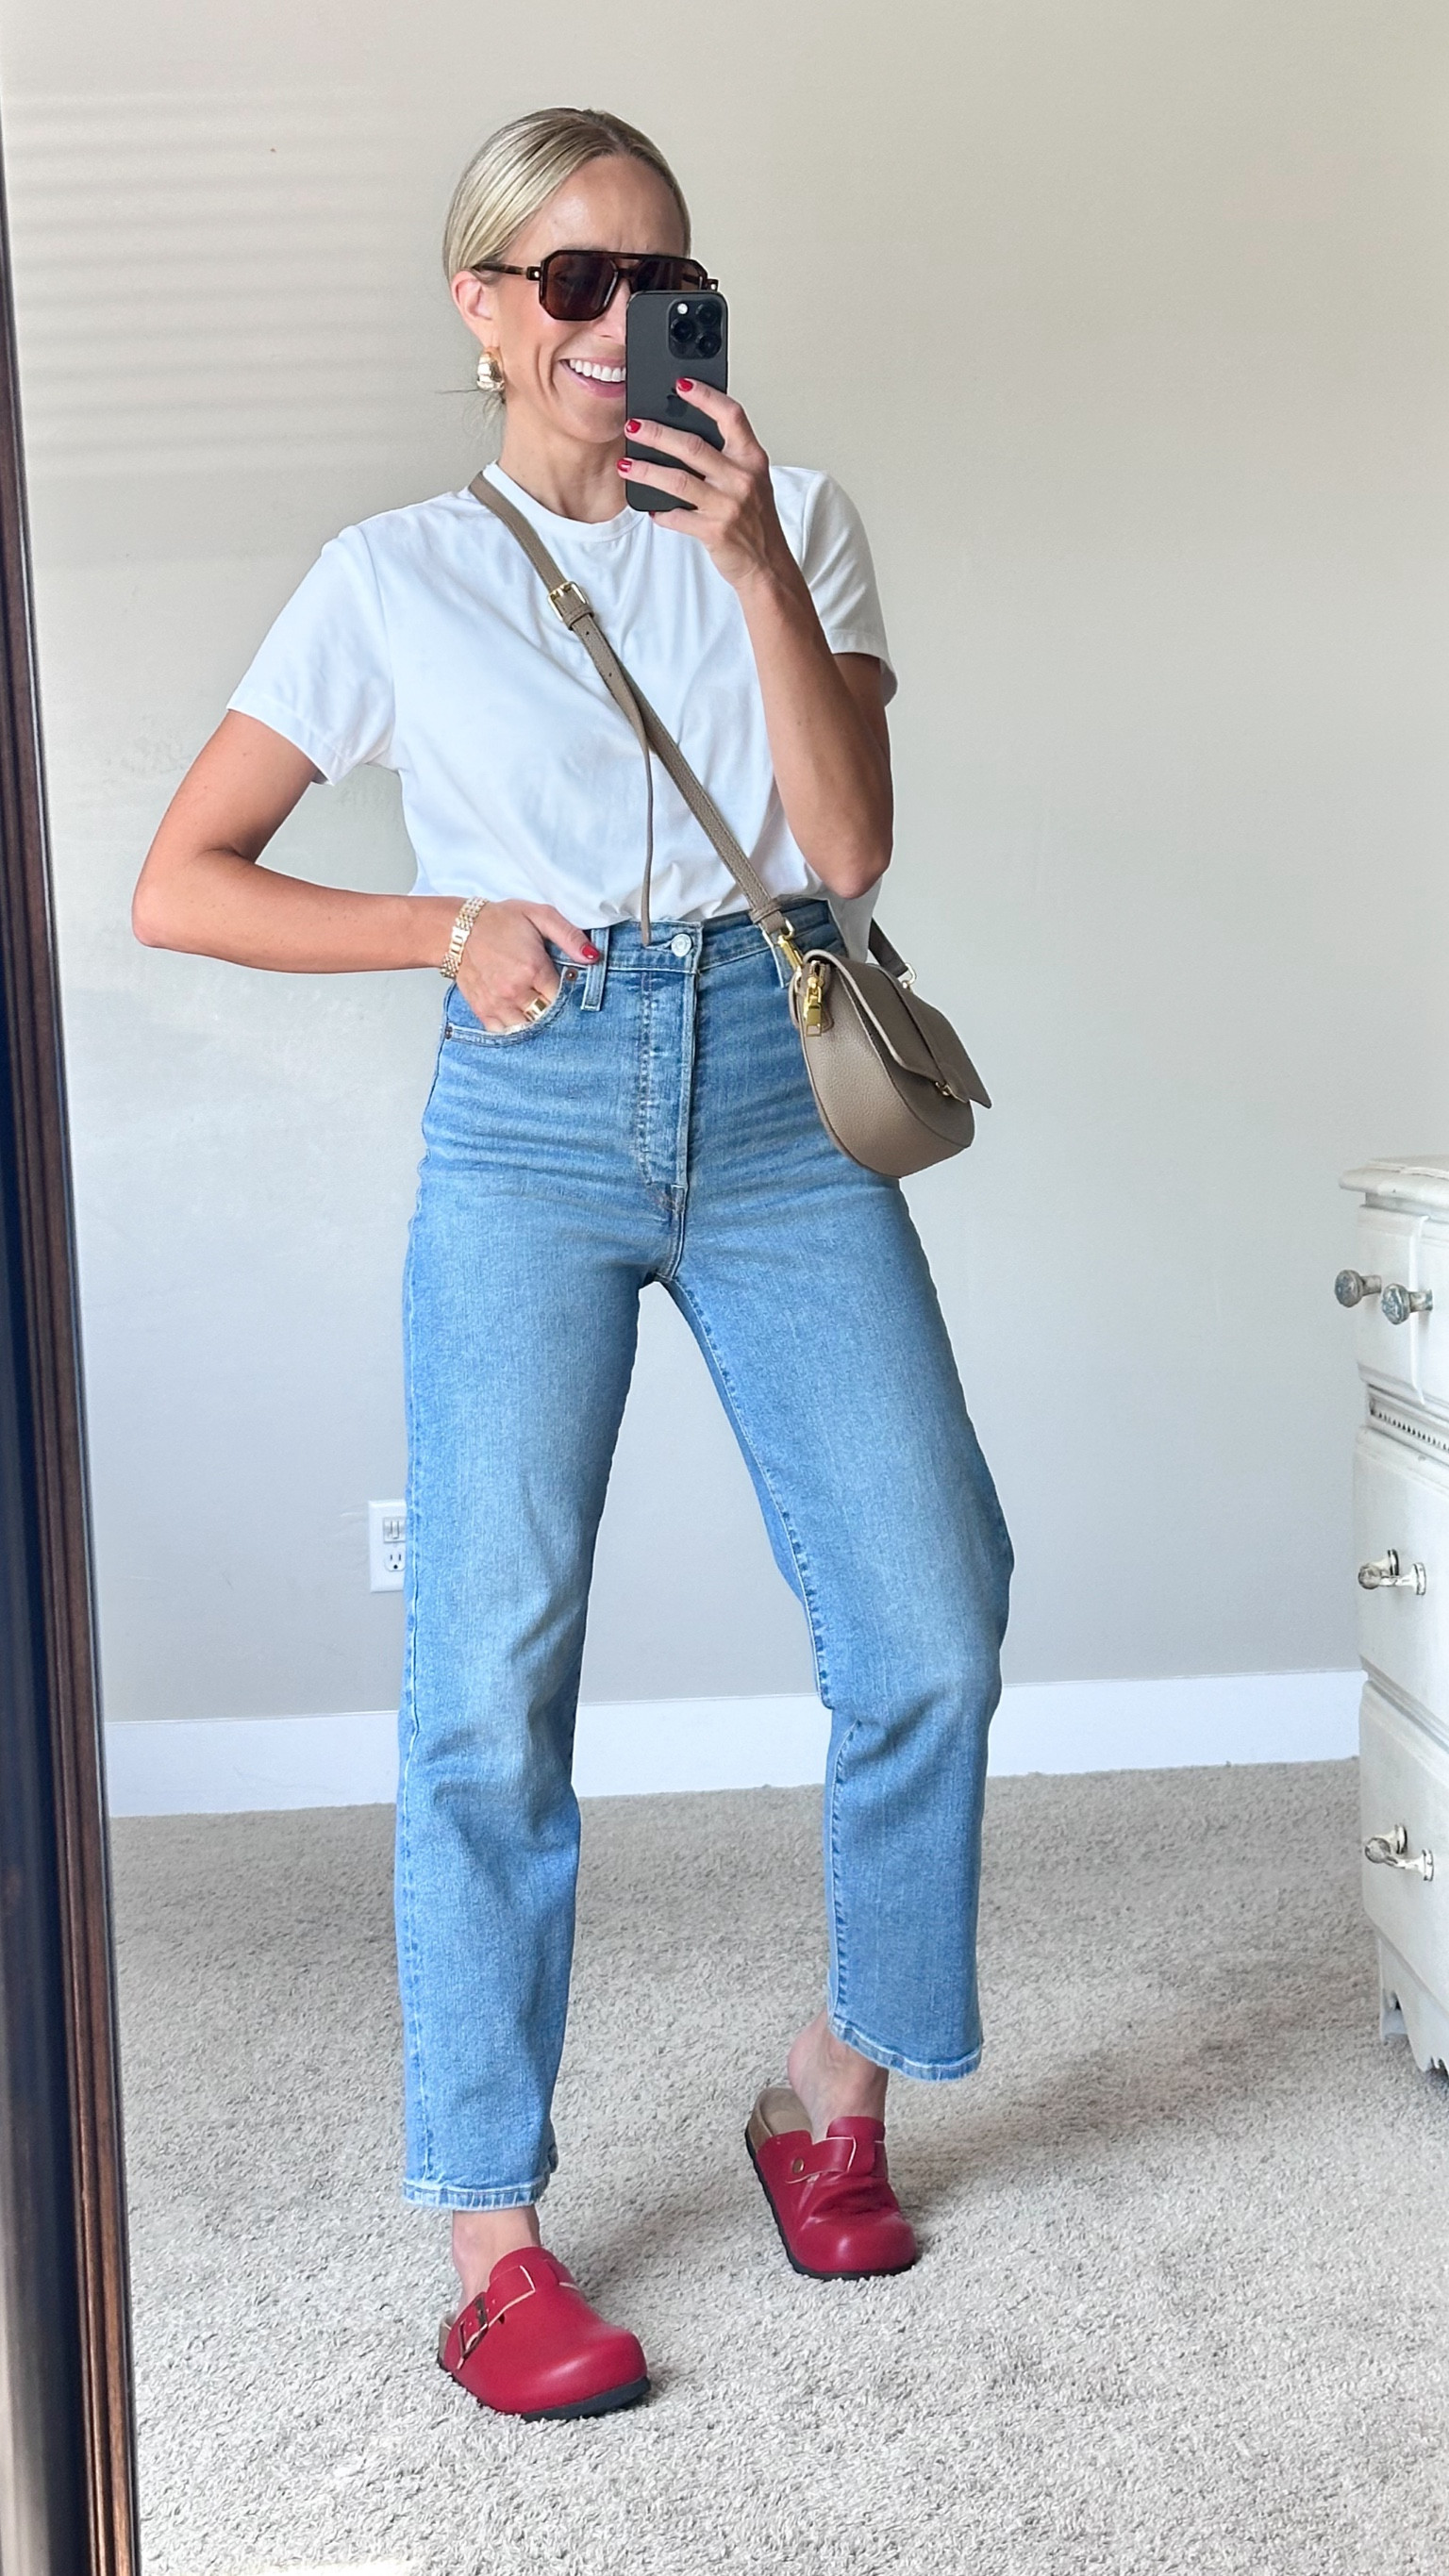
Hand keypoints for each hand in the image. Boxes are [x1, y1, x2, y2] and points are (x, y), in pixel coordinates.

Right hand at [454, 899, 598, 1031]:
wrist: (458, 929)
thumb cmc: (500, 921)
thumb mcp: (540, 916)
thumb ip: (569, 936)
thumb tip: (592, 956)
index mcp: (532, 969)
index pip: (563, 998)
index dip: (570, 995)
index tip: (569, 988)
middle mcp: (515, 991)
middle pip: (547, 1017)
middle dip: (555, 1011)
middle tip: (555, 1000)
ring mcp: (497, 1004)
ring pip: (527, 1029)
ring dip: (536, 1022)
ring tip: (539, 1010)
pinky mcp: (483, 1010)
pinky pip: (504, 1032)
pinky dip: (515, 1029)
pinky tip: (521, 1018)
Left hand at [617, 382, 797, 594]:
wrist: (768, 565)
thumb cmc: (756, 521)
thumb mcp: (751, 481)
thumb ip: (726, 458)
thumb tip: (684, 434)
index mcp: (752, 459)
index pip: (730, 415)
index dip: (705, 396)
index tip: (681, 384)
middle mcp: (741, 478)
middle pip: (692, 445)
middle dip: (657, 433)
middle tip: (633, 426)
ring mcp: (728, 505)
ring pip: (677, 480)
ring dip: (646, 470)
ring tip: (627, 464)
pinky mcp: (714, 531)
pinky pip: (677, 517)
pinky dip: (660, 513)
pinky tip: (650, 509)